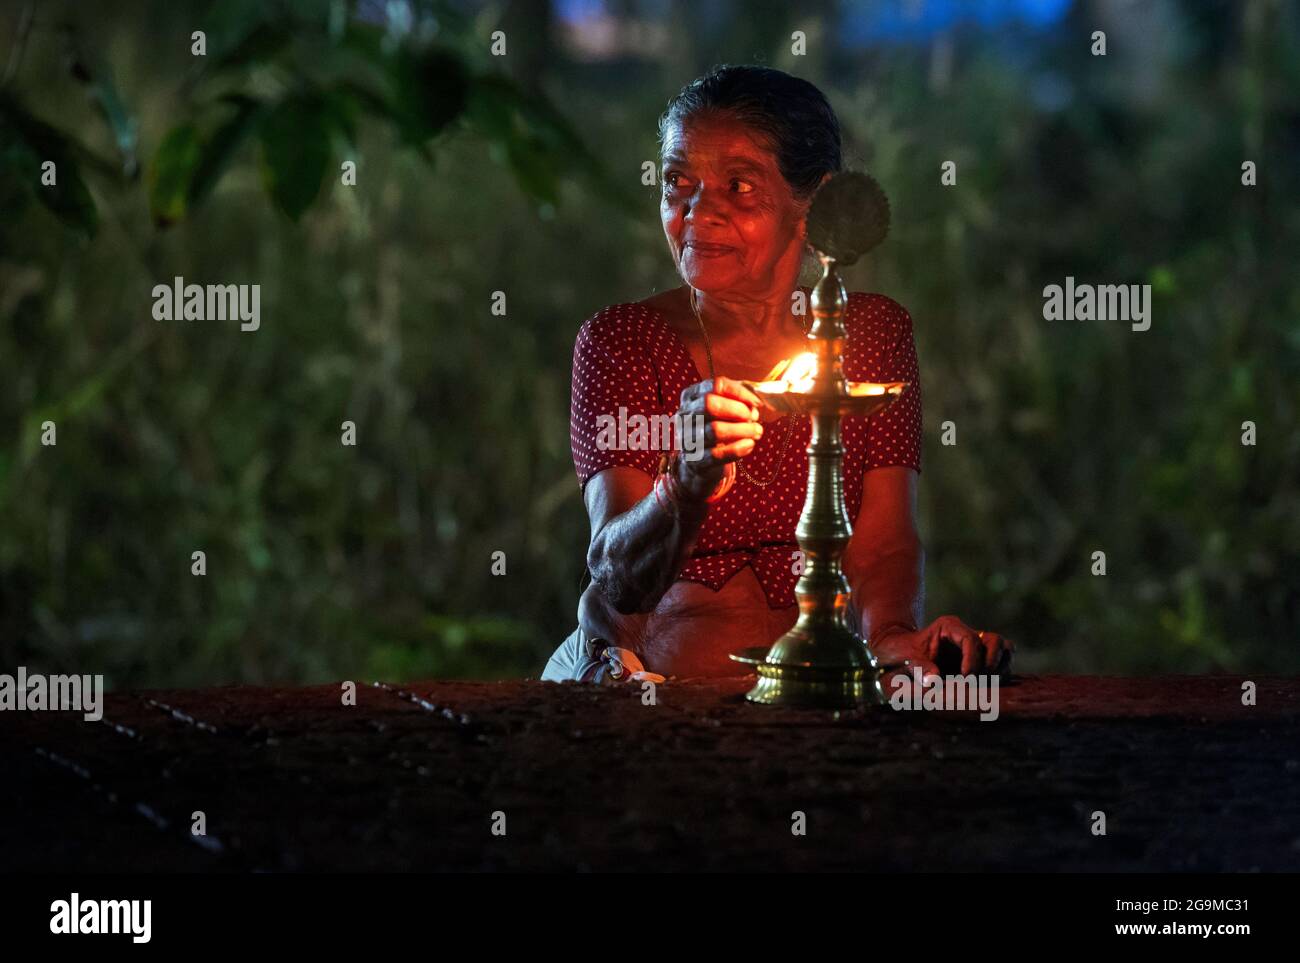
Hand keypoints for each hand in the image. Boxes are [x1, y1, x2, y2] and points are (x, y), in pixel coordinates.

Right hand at [673, 376, 764, 499]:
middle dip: (738, 410)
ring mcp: (687, 438)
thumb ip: (739, 402)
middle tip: (752, 418)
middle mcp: (685, 415)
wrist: (698, 463)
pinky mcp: (694, 460)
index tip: (756, 403)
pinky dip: (738, 449)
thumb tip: (755, 405)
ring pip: (715, 430)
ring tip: (756, 432)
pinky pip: (717, 454)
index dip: (740, 393)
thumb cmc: (716, 429)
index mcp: (692, 396)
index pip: (716, 385)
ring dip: (742, 430)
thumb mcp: (723, 411)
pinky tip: (749, 445)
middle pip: (710, 404)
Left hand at [871, 615, 1013, 680]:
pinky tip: (987, 689)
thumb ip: (920, 668)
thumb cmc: (902, 651)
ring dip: (1000, 669)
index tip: (966, 679)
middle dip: (990, 663)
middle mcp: (967, 634)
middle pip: (995, 641)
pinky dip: (1000, 676)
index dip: (972, 659)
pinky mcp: (980, 661)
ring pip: (1004, 650)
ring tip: (986, 685)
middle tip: (976, 682)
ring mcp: (976, 647)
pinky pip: (1002, 664)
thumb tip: (934, 682)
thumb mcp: (907, 658)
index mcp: (950, 627)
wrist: (898, 653)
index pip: (971, 639)